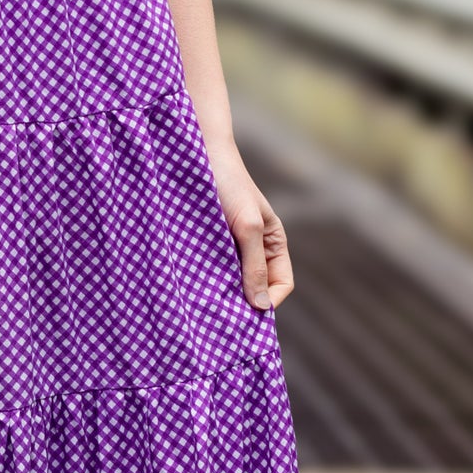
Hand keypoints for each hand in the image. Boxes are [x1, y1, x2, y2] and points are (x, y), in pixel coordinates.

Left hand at [207, 140, 293, 310]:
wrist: (197, 154)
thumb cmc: (229, 185)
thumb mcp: (247, 225)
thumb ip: (255, 264)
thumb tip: (262, 307)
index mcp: (273, 242)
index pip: (281, 284)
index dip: (269, 302)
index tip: (247, 315)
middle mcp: (254, 248)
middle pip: (256, 287)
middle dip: (243, 303)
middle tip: (222, 317)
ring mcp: (229, 247)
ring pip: (232, 282)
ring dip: (221, 293)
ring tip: (204, 304)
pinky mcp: (206, 244)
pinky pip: (211, 270)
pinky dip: (205, 280)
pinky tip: (192, 287)